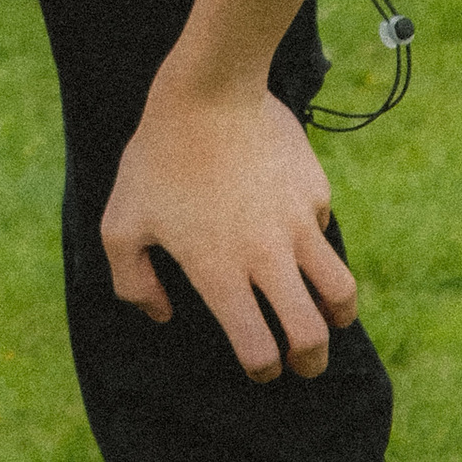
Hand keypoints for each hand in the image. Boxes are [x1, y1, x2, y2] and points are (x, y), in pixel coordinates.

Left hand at [101, 75, 358, 379]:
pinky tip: (298, 237)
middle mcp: (266, 258)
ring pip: (340, 293)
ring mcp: (298, 226)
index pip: (258, 349)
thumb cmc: (157, 158)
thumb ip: (132, 282)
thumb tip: (162, 313)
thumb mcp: (121, 222)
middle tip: (306, 364)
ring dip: (339, 317)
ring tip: (332, 320)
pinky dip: (317, 246)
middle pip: (310, 335)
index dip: (263, 369)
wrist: (209, 91)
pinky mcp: (316, 194)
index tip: (262, 368)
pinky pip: (324, 232)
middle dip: (311, 362)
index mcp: (220, 274)